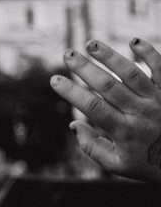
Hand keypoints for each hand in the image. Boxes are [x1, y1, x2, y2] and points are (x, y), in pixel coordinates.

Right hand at [50, 38, 160, 182]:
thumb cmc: (148, 164)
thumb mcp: (117, 164)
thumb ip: (92, 147)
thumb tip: (73, 124)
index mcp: (124, 132)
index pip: (93, 107)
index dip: (72, 92)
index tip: (54, 80)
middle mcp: (141, 113)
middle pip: (109, 86)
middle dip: (85, 69)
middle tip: (67, 54)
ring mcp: (158, 100)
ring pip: (132, 74)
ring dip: (111, 57)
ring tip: (91, 43)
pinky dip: (150, 54)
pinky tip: (133, 42)